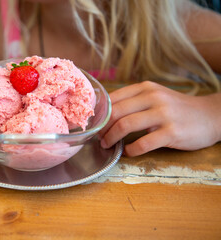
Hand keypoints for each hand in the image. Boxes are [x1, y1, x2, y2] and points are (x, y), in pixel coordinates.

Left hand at [100, 81, 220, 155]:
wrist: (211, 115)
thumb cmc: (177, 108)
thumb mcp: (155, 97)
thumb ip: (133, 102)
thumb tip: (105, 114)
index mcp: (145, 89)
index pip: (112, 99)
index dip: (99, 114)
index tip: (93, 125)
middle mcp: (152, 98)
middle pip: (115, 112)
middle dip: (102, 128)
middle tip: (98, 138)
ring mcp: (163, 114)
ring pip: (125, 126)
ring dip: (111, 139)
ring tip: (107, 145)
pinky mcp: (172, 132)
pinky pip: (143, 143)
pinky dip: (131, 150)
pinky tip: (128, 152)